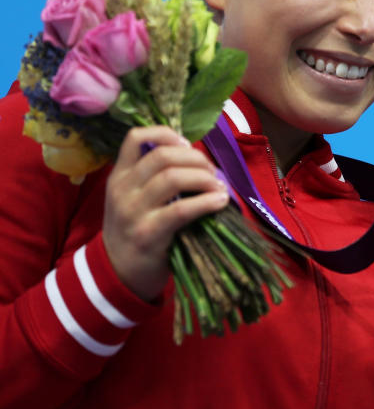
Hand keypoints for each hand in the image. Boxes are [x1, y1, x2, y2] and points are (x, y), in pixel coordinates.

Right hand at [102, 126, 228, 300]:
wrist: (119, 273)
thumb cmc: (136, 229)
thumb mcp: (134, 198)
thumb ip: (155, 177)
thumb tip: (198, 159)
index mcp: (119, 175)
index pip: (135, 137)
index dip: (166, 134)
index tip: (188, 146)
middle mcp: (122, 189)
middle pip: (162, 155)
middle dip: (195, 159)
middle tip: (212, 171)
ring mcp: (133, 211)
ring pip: (172, 178)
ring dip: (203, 178)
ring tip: (218, 187)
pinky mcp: (148, 234)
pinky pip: (181, 210)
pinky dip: (206, 201)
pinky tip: (220, 201)